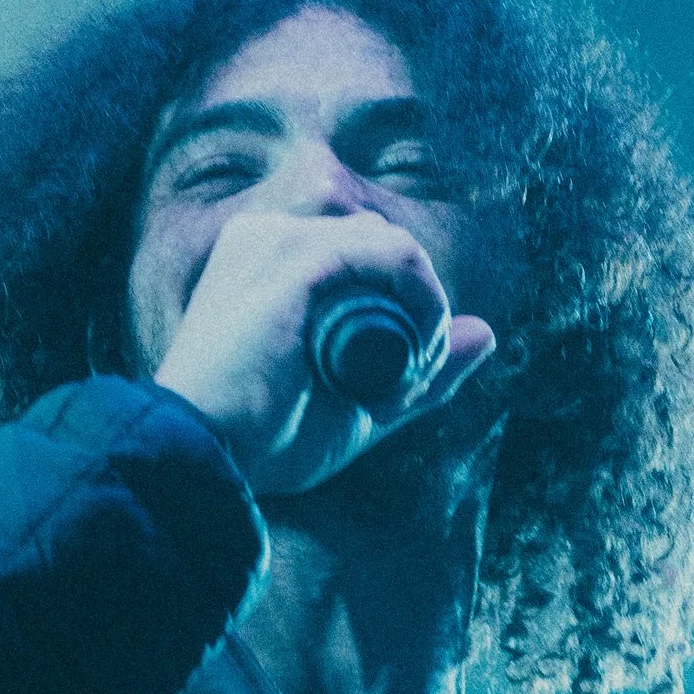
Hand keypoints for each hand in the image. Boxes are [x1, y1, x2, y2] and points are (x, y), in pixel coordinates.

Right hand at [152, 207, 496, 496]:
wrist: (207, 457)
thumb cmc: (262, 437)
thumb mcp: (357, 402)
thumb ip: (420, 369)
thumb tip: (486, 333)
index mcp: (265, 259)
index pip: (365, 253)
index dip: (404, 306)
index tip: (405, 376)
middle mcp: (268, 236)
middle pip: (383, 245)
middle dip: (418, 307)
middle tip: (411, 378)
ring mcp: (278, 241)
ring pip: (394, 246)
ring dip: (424, 309)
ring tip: (408, 375)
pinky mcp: (295, 259)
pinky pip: (391, 254)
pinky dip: (421, 300)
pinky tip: (416, 349)